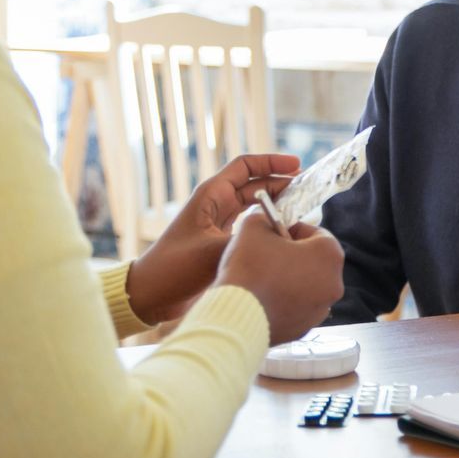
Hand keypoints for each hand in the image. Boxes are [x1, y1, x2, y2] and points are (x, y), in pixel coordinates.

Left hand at [124, 152, 299, 325]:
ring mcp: (219, 224)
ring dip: (277, 204)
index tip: (296, 165)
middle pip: (255, 184)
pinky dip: (268, 225)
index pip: (245, 166)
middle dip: (281, 183)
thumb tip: (278, 236)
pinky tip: (284, 233)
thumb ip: (245, 240)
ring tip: (302, 208)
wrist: (151, 295)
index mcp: (211, 195)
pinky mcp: (221, 242)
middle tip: (308, 189)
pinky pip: (251, 225)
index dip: (271, 162)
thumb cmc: (173, 268)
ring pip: (255, 205)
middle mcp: (216, 205)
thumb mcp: (211, 251)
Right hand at [215, 211, 345, 344]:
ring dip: (289, 280)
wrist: (233, 317)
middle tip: (266, 256)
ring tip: (261, 280)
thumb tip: (266, 224)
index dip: (292, 231)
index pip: (316, 234)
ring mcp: (320, 310)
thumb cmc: (249, 267)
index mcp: (329, 255)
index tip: (273, 236)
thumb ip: (265, 219)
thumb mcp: (253, 226)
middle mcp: (334, 284)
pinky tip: (261, 300)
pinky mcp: (303, 330)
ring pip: (306, 287)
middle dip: (292, 256)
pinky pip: (295, 309)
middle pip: (313, 261)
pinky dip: (283, 303)